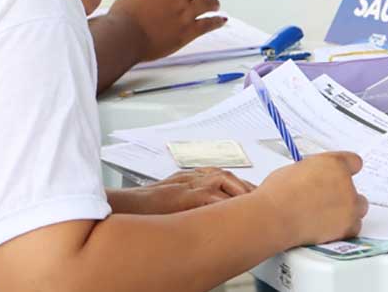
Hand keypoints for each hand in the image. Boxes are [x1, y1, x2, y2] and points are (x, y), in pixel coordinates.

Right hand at [108, 0, 226, 62]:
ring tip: (214, 5)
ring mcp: (186, 12)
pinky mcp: (189, 30)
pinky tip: (221, 21)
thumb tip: (139, 1)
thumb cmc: (122, 18)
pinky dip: (217, 21)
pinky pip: (209, 23)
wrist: (125, 35)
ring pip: (208, 2)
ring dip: (212, 3)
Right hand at [111, 168, 255, 214]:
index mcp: (190, 177)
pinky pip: (214, 198)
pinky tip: (236, 212)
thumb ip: (189, 198)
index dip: (239, 184)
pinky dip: (227, 204)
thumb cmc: (146, 206)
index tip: (250, 191)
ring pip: (226, 182)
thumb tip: (205, 212)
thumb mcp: (171, 196)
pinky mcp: (188, 196)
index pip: (222, 175)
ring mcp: (191, 185)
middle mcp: (193, 177)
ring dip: (241, 192)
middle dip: (245, 187)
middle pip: (228, 176)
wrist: (128, 207)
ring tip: (252, 204)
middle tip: (259, 198)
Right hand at [256, 152, 368, 245]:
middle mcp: (346, 184)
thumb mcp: (296, 169)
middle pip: (356, 190)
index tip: (344, 175)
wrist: (275, 217)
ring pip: (359, 209)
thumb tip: (315, 178)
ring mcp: (349, 205)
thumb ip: (314, 171)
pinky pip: (354, 228)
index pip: (354, 162)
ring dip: (347, 213)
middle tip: (326, 202)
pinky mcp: (347, 226)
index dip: (347, 170)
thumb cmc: (278, 194)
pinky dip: (343, 230)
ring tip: (326, 217)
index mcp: (334, 164)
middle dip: (344, 196)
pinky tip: (328, 229)